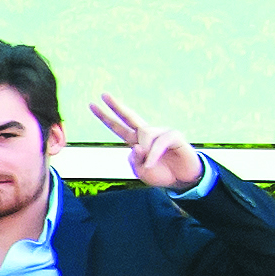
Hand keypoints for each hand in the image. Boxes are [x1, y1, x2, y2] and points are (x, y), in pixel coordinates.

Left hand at [91, 94, 205, 194]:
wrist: (182, 180)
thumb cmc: (162, 175)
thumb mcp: (141, 172)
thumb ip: (134, 161)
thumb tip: (135, 146)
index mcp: (136, 141)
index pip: (118, 127)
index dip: (105, 117)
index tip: (92, 105)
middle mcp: (147, 133)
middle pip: (129, 116)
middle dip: (116, 106)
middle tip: (103, 95)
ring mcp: (161, 132)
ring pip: (144, 134)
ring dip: (145, 151)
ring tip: (149, 165)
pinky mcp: (174, 136)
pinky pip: (159, 142)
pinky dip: (153, 155)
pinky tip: (151, 163)